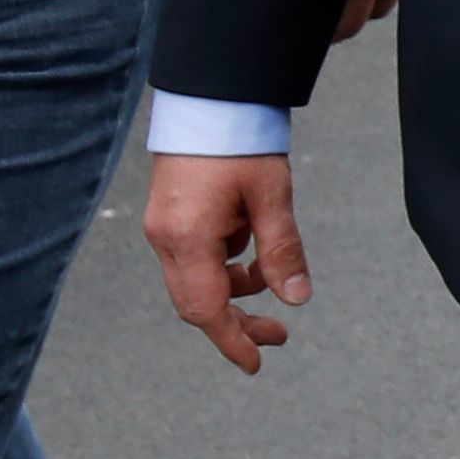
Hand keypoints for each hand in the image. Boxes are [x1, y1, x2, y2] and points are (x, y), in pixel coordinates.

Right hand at [143, 150, 310, 369]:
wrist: (210, 94)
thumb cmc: (239, 138)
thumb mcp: (271, 195)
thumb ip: (282, 250)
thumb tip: (295, 299)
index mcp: (188, 237)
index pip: (206, 310)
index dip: (232, 341)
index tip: (256, 363)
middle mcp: (166, 237)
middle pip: (197, 302)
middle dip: (237, 323)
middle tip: (279, 334)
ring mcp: (164, 226)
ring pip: (197, 281)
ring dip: (234, 291)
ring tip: (271, 281)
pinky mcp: (170, 215)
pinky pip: (196, 257)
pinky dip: (225, 264)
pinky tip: (250, 246)